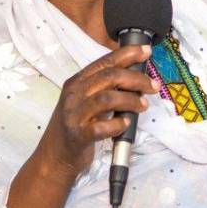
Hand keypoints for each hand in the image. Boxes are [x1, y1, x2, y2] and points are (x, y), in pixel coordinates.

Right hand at [36, 44, 156, 177]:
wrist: (53, 156)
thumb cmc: (76, 126)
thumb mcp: (85, 100)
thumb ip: (104, 87)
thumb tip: (136, 75)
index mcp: (77, 82)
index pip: (105, 62)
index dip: (128, 54)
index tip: (146, 51)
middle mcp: (74, 95)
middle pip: (109, 77)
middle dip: (136, 79)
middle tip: (152, 86)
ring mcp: (74, 115)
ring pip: (107, 99)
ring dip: (131, 100)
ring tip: (143, 105)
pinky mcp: (78, 136)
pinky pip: (101, 127)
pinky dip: (118, 124)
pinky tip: (125, 124)